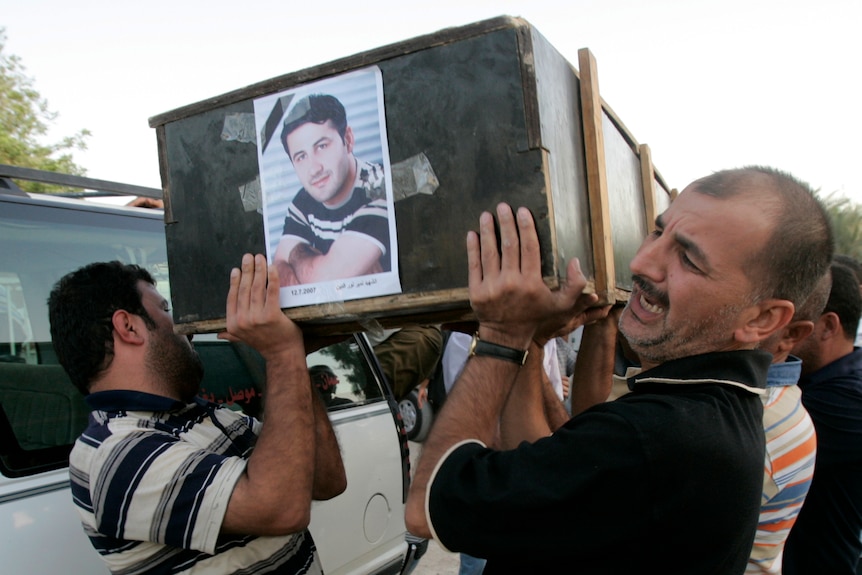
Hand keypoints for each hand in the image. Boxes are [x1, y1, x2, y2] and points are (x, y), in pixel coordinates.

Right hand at [219, 253, 303, 358]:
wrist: (283, 355)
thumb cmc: (266, 344)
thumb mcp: (244, 340)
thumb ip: (231, 334)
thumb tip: (219, 333)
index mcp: (232, 325)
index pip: (232, 298)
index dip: (235, 282)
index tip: (237, 269)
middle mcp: (242, 321)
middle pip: (244, 289)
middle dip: (247, 270)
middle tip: (249, 256)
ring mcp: (256, 318)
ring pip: (257, 288)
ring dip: (258, 269)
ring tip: (260, 258)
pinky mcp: (272, 316)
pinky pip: (271, 291)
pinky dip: (272, 277)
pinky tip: (272, 267)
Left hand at [467, 204, 596, 348]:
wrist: (506, 336)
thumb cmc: (534, 316)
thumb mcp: (561, 306)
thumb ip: (575, 285)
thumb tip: (576, 261)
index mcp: (531, 283)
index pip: (529, 248)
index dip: (526, 227)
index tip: (522, 211)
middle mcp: (511, 282)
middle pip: (509, 245)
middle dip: (505, 223)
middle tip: (503, 207)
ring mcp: (492, 286)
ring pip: (490, 252)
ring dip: (487, 231)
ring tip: (486, 215)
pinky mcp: (476, 291)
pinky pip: (474, 265)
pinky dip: (472, 248)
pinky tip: (472, 234)